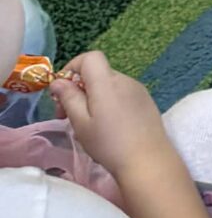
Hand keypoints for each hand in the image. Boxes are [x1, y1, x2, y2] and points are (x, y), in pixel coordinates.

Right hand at [49, 52, 170, 177]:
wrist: (148, 160)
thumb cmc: (109, 143)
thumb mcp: (81, 122)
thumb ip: (68, 98)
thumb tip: (58, 81)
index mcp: (107, 82)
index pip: (90, 57)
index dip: (72, 68)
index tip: (62, 91)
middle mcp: (125, 80)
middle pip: (97, 73)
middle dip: (78, 89)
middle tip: (67, 116)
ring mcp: (138, 90)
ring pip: (109, 85)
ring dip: (93, 98)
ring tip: (87, 126)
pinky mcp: (146, 101)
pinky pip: (121, 94)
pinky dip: (109, 103)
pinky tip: (108, 127)